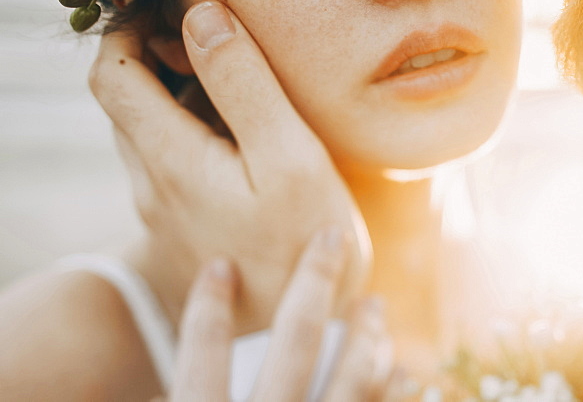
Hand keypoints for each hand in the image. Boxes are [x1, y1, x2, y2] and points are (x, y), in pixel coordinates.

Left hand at [90, 1, 370, 331]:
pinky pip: (175, 164)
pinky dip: (197, 132)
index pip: (112, 74)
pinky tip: (249, 141)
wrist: (297, 333)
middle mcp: (152, 184)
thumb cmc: (302, 245)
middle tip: (218, 40)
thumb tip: (201, 14)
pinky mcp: (185, 228)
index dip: (129, 28)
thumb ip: (243, 84)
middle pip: (130, 101)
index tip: (173, 6)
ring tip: (242, 86)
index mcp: (169, 158)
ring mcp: (166, 210)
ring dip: (181, 95)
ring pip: (153, 133)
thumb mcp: (287, 157)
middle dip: (161, 57)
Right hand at [170, 229, 404, 401]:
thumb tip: (140, 400)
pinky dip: (391, 390)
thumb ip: (176, 400)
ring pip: (350, 381)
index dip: (209, 307)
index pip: (204, 355)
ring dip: (365, 335)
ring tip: (372, 304)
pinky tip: (400, 370)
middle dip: (315, 283)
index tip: (219, 265)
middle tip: (331, 237)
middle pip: (296, 344)